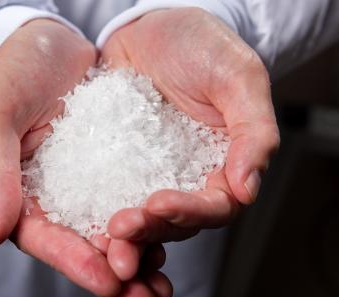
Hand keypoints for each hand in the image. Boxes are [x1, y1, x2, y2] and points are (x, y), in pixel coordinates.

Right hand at [0, 19, 169, 296]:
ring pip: (106, 229)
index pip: (42, 236)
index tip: (109, 280)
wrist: (48, 39)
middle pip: (79, 244)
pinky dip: (146, 220)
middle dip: (113, 273)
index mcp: (13, 191)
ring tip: (163, 281)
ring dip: (135, 257)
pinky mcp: (108, 164)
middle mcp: (48, 194)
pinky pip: (126, 197)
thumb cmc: (12, 71)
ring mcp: (80, 182)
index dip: (74, 261)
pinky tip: (168, 235)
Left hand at [102, 8, 279, 241]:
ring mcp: (152, 171)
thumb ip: (254, 132)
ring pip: (143, 214)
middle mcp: (188, 175)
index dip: (190, 212)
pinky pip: (112, 188)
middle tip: (121, 226)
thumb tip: (248, 188)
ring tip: (104, 228)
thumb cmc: (203, 45)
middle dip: (150, 228)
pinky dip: (100, 205)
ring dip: (126, 228)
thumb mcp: (238, 78)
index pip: (216, 205)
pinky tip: (84, 212)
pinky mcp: (122, 161)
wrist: (154, 26)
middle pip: (176, 220)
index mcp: (224, 164)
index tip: (160, 204)